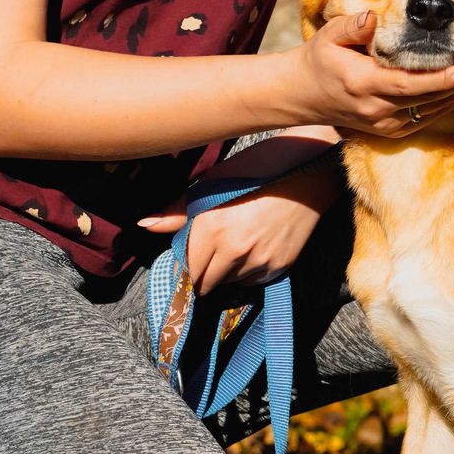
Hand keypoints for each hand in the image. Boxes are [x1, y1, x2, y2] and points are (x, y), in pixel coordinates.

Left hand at [140, 171, 334, 295]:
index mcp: (211, 226)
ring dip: (228, 271)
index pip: (188, 266)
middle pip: (206, 282)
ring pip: (230, 282)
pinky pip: (254, 280)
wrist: (309, 172)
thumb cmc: (258, 171)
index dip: (189, 259)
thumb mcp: (214, 184)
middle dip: (205, 271)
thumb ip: (179, 210)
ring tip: (239, 244)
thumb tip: (144, 224)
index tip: (196, 250)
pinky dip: (250, 270)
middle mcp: (233, 250)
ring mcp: (258, 260)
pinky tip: (257, 247)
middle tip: (215, 250)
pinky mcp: (279, 266)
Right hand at [290, 11, 453, 136]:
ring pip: (439, 109)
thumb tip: (372, 17)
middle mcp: (380, 111)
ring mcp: (390, 125)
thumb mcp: (328, 36)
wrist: (305, 97)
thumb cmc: (321, 59)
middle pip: (433, 98)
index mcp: (364, 85)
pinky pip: (433, 114)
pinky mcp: (397, 131)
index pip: (410, 85)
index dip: (442, 80)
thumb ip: (351, 26)